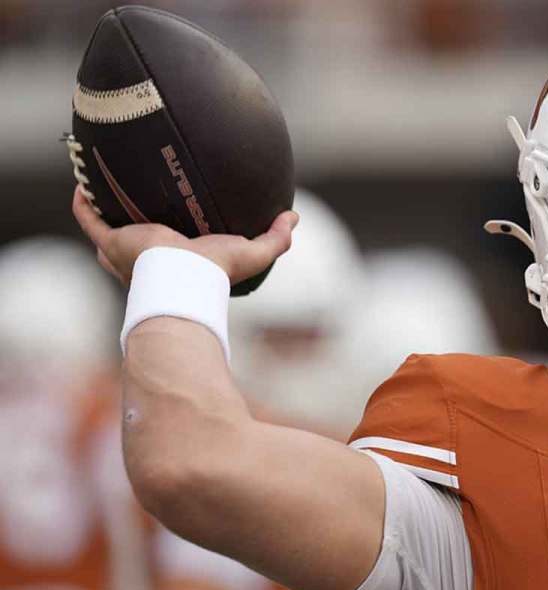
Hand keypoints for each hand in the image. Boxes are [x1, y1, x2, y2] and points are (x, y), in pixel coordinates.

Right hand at [73, 185, 296, 285]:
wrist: (184, 277)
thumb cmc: (216, 271)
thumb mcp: (253, 253)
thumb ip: (276, 238)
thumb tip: (294, 218)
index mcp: (179, 260)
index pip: (173, 248)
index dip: (172, 232)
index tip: (178, 208)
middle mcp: (149, 258)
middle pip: (136, 240)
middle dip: (133, 222)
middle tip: (136, 195)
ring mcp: (126, 249)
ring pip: (108, 230)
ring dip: (104, 211)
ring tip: (104, 187)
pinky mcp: (112, 241)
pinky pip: (89, 220)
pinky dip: (83, 203)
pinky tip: (83, 184)